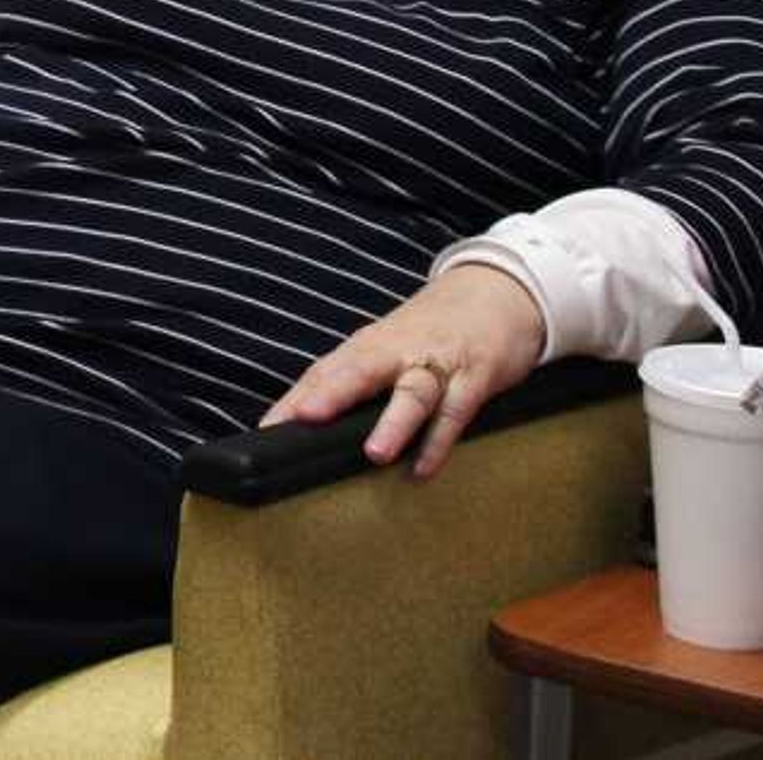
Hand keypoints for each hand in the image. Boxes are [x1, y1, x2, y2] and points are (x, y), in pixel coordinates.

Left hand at [258, 262, 547, 478]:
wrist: (495, 293)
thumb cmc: (430, 332)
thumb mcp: (387, 349)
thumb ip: (352, 381)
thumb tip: (305, 420)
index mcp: (369, 346)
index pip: (325, 371)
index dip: (296, 399)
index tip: (268, 428)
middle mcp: (397, 350)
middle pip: (360, 369)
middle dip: (332, 394)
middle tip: (304, 419)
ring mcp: (436, 362)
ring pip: (413, 391)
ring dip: (394, 422)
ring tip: (375, 454)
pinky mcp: (474, 375)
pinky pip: (455, 410)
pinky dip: (440, 440)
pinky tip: (424, 468)